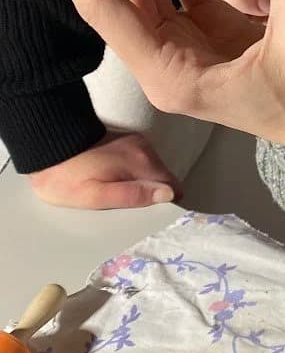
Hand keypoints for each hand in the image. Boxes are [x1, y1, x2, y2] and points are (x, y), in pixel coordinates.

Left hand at [28, 130, 181, 209]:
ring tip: (116, 192)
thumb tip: (168, 194)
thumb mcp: (95, 196)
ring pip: (152, 170)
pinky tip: (113, 178)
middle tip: (126, 206)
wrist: (44, 144)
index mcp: (142, 163)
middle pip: (162, 178)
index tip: (148, 213)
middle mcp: (145, 148)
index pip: (173, 187)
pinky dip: (132, 173)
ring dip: (140, 182)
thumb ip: (132, 195)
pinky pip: (140, 162)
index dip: (164, 203)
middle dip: (151, 193)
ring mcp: (135, 141)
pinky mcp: (125, 139)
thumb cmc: (66, 177)